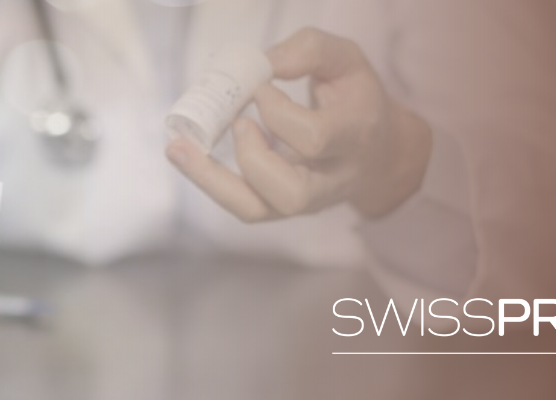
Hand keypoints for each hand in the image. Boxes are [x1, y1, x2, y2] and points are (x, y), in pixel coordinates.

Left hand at [167, 27, 431, 221]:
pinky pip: (243, 207)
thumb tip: (263, 62)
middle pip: (292, 193)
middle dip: (252, 158)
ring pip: (258, 210)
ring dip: (211, 180)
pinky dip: (209, 183)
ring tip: (178, 147)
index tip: (258, 85)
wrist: (378, 152)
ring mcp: (305, 201)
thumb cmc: (355, 99)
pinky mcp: (281, 207)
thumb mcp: (347, 61)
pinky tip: (186, 154)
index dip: (277, 111)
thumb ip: (310, 50)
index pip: (314, 138)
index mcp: (354, 137)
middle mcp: (331, 179)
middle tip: (237, 122)